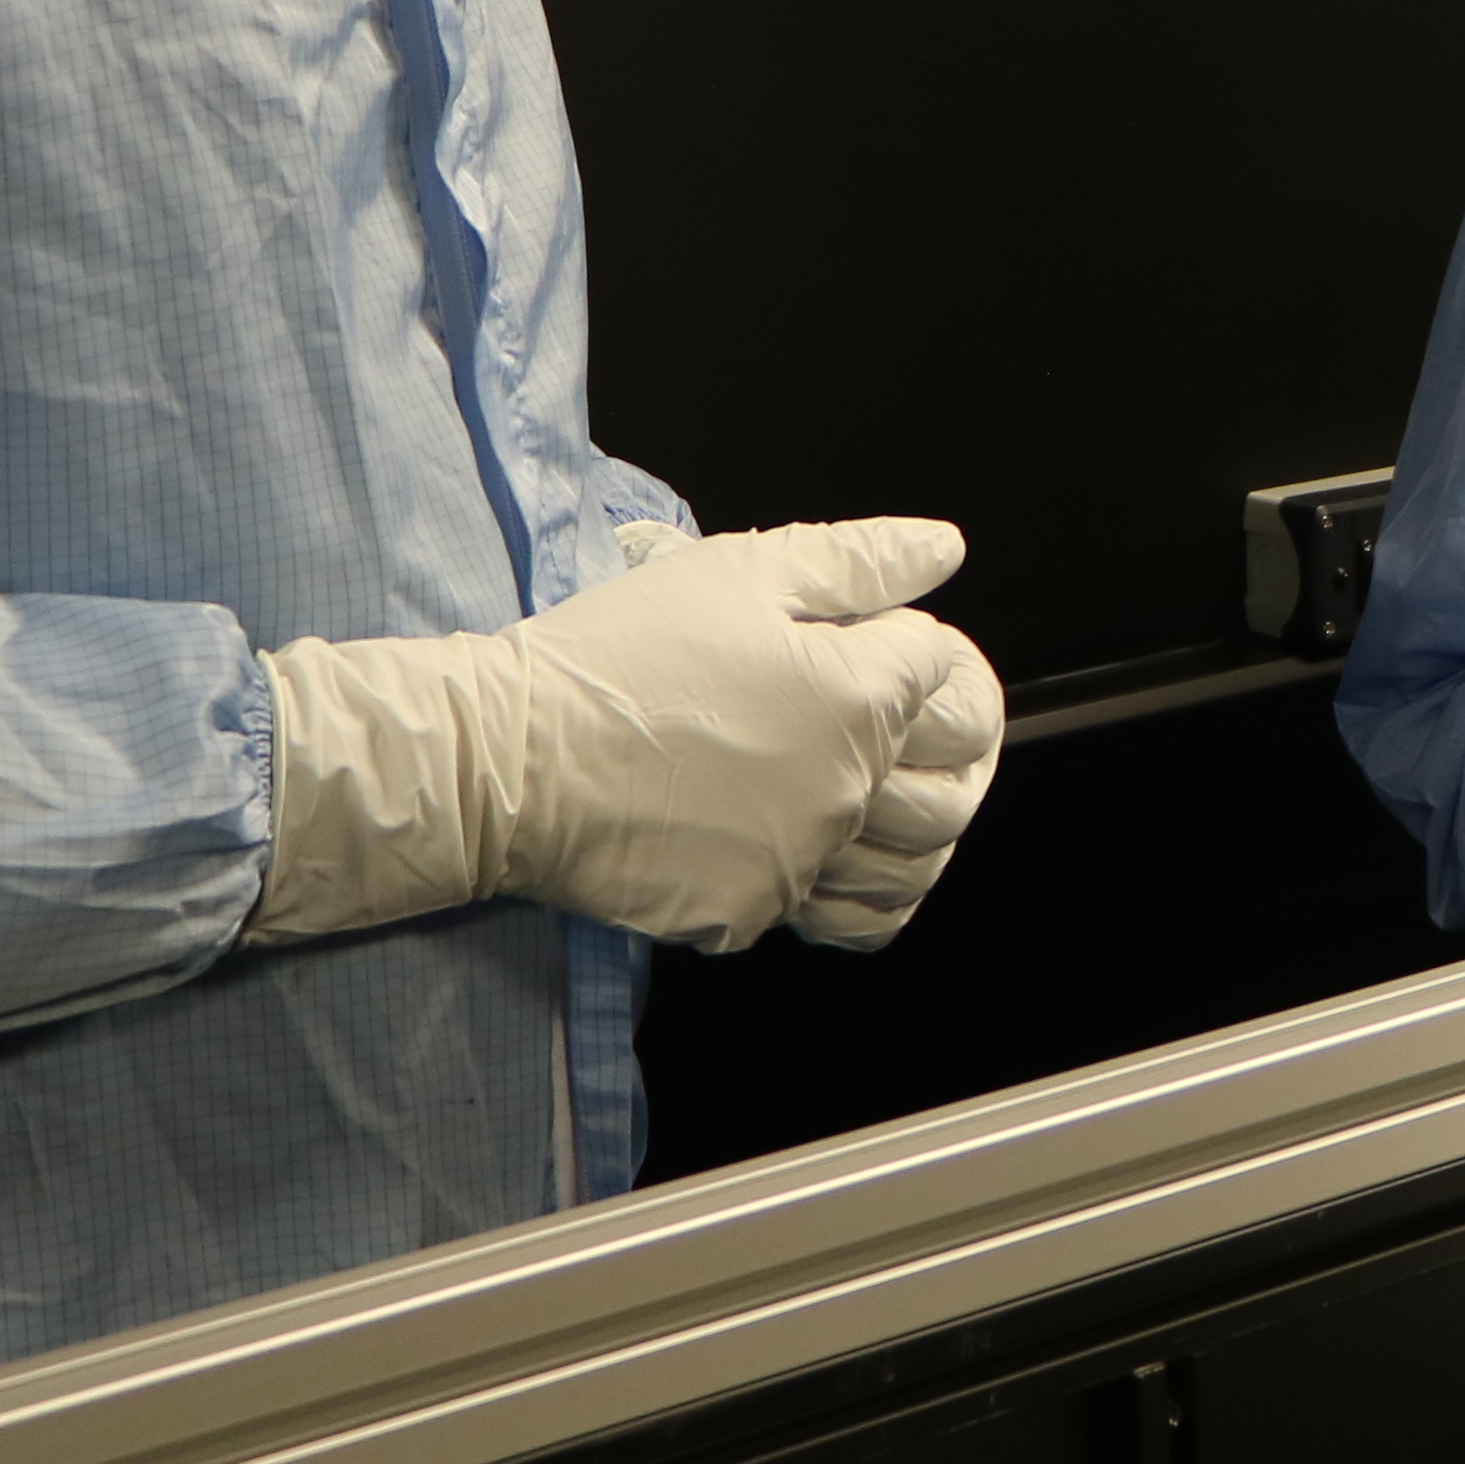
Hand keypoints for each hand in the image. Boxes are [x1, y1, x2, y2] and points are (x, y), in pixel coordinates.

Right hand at [254, 517, 1006, 953]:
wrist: (509, 759)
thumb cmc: (617, 653)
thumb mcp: (739, 572)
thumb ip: (861, 562)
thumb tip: (944, 549)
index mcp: (857, 699)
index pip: (955, 685)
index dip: (941, 663)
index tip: (906, 660)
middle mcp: (845, 791)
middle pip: (954, 790)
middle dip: (947, 758)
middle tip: (907, 740)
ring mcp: (799, 863)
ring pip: (908, 872)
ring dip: (908, 838)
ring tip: (877, 807)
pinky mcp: (748, 913)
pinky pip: (827, 914)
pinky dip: (836, 890)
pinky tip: (815, 856)